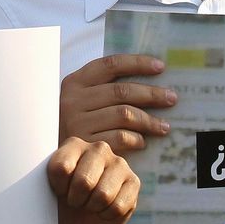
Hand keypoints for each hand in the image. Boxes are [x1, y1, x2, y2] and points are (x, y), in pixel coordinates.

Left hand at [49, 138, 139, 223]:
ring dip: (92, 208)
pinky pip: (118, 207)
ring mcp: (119, 163)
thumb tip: (37, 178)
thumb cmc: (58, 200)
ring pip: (103, 196)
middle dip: (76, 199)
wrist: (75, 220)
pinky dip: (106, 215)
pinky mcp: (134, 182)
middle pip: (83, 182)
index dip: (58, 188)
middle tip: (74, 199)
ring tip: (89, 202)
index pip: (61, 168)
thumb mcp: (44, 188)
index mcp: (73, 144)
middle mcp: (98, 148)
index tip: (58, 189)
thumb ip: (42, 178)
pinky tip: (103, 208)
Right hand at [60, 55, 174, 152]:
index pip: (110, 65)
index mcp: (74, 82)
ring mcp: (77, 123)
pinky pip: (119, 138)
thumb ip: (101, 89)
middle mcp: (73, 100)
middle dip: (152, 94)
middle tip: (172, 98)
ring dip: (149, 121)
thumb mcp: (78, 101)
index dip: (137, 63)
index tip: (160, 67)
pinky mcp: (84, 145)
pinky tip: (143, 142)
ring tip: (164, 126)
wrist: (52, 159)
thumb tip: (145, 77)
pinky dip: (135, 139)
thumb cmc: (70, 126)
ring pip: (124, 115)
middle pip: (122, 91)